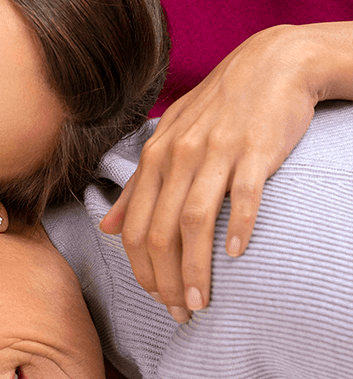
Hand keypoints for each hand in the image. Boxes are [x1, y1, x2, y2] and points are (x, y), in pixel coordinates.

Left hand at [99, 24, 351, 319]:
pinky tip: (235, 256)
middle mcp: (179, 155)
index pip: (135, 227)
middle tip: (179, 314)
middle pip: (159, 232)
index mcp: (156, 155)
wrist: (272, 63)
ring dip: (195, 270)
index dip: (141, 270)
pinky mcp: (254, 151)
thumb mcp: (171, 137)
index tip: (156, 300)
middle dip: (166, 281)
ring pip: (194, 222)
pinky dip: (237, 228)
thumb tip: (105, 227)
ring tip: (200, 303)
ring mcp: (216, 153)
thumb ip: (139, 184)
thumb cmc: (220, 106)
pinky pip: (242, 196)